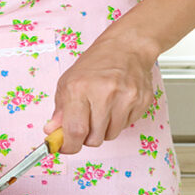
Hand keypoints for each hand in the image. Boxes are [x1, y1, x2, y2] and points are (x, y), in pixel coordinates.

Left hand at [43, 33, 158, 153]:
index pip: (74, 131)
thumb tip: (52, 132)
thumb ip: (60, 111)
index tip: (64, 147)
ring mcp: (125, 98)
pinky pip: (125, 127)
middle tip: (85, 123)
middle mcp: (103, 93)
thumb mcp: (68, 82)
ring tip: (101, 109)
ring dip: (103, 130)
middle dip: (86, 137)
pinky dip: (118, 122)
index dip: (68, 145)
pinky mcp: (141, 101)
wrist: (127, 47)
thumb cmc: (96, 63)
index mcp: (79, 88)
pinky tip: (116, 105)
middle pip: (94, 139)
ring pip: (110, 136)